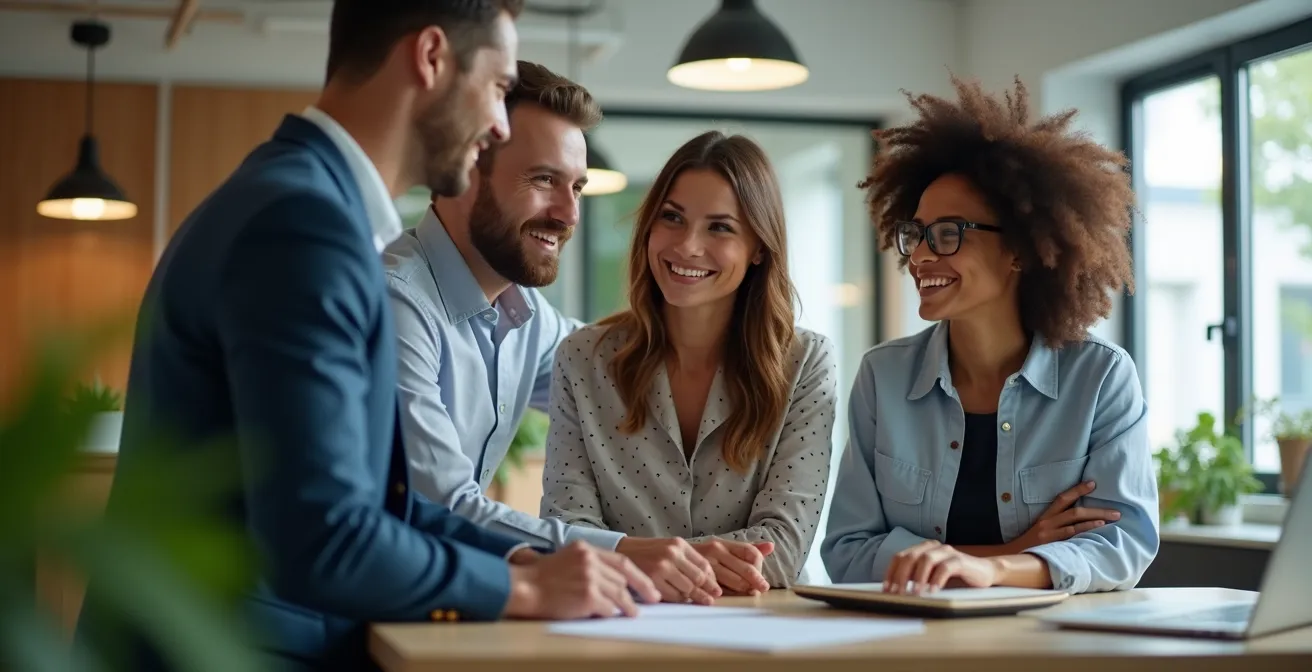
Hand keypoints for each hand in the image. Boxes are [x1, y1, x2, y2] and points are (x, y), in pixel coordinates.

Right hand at [503, 541, 660, 619]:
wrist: (524, 587)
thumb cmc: (543, 578)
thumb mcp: (568, 559)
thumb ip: (591, 565)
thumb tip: (615, 582)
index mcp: (587, 549)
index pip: (622, 562)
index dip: (639, 576)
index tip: (650, 588)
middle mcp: (590, 560)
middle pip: (622, 578)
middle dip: (634, 592)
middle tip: (647, 602)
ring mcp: (590, 578)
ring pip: (619, 594)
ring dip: (627, 606)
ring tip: (633, 613)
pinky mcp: (587, 596)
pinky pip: (608, 608)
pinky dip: (610, 613)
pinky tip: (609, 616)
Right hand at [615, 537, 719, 603]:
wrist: (622, 551)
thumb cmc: (649, 552)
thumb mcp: (669, 548)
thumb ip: (688, 560)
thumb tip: (710, 581)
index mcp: (679, 544)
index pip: (704, 564)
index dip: (712, 580)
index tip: (716, 590)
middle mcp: (672, 553)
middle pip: (698, 578)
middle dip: (706, 591)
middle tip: (710, 600)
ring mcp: (662, 566)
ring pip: (687, 589)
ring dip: (692, 597)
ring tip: (695, 600)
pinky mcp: (653, 579)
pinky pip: (674, 596)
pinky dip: (678, 600)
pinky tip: (678, 598)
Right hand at [690, 539, 772, 595]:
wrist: (668, 559)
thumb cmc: (701, 556)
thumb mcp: (722, 549)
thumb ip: (746, 549)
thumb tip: (771, 546)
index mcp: (722, 544)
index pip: (750, 553)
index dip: (759, 568)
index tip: (761, 580)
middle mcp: (714, 551)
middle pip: (745, 569)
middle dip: (755, 582)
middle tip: (759, 591)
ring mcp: (705, 565)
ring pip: (734, 583)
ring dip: (742, 592)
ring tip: (745, 595)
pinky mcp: (698, 578)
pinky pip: (718, 592)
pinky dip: (726, 597)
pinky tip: (726, 598)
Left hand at [883, 540, 997, 594]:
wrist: (985, 573)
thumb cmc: (955, 578)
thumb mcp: (930, 578)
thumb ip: (915, 579)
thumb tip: (894, 592)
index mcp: (922, 549)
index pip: (899, 557)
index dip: (890, 573)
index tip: (886, 590)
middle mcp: (932, 547)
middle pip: (909, 557)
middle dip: (900, 576)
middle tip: (897, 593)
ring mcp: (946, 552)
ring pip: (925, 559)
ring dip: (918, 578)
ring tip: (915, 594)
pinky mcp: (960, 560)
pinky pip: (945, 567)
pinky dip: (937, 580)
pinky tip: (933, 592)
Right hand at [1007, 480, 1120, 552]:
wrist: (1011, 557)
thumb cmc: (1029, 546)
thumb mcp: (1039, 531)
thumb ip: (1055, 525)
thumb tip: (1077, 522)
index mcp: (1045, 517)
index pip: (1062, 498)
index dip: (1077, 490)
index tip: (1093, 483)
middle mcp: (1047, 522)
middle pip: (1074, 509)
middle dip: (1096, 508)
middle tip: (1116, 510)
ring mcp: (1049, 532)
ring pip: (1075, 520)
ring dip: (1096, 518)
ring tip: (1113, 518)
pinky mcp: (1051, 543)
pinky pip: (1071, 534)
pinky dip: (1086, 530)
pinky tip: (1098, 529)